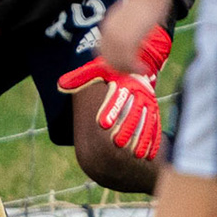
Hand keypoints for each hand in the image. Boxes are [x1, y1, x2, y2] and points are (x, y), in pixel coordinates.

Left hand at [58, 26, 172, 160]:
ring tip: (136, 155)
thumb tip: (60, 84)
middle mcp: (138, 93)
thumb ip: (80, 77)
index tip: (102, 124)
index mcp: (123, 84)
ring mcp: (149, 103)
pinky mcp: (154, 110)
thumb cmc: (112, 70)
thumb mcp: (97, 69)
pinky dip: (153, 141)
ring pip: (147, 123)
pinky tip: (149, 155)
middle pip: (134, 114)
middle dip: (126, 129)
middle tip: (117, 144)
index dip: (110, 111)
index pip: (117, 98)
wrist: (137, 61)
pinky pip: (155, 126)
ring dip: (142, 139)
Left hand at [98, 0, 171, 74]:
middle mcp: (108, 33)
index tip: (124, 67)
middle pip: (109, 60)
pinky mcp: (128, 40)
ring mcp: (117, 37)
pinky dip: (137, 68)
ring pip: (119, 63)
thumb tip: (127, 44)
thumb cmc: (143, 4)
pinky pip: (129, 61)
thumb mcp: (127, 19)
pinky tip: (145, 69)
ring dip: (130, 70)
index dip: (113, 62)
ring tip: (142, 71)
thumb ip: (123, 31)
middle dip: (122, 69)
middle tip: (134, 72)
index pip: (102, 52)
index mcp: (106, 28)